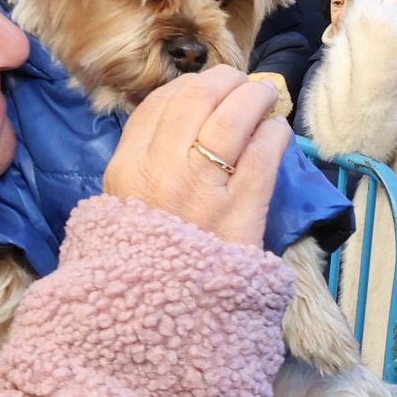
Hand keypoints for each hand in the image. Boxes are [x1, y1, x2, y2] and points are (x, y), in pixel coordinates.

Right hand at [103, 65, 288, 249]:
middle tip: (241, 86)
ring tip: (264, 99)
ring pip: (233, 115)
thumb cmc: (144, 259)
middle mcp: (161, 171)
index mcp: (126, 169)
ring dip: (254, 97)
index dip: (188, 87)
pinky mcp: (241, 210)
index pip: (158, 105)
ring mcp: (202, 189)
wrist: (161, 315)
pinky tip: (275, 134)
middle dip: (224, 81)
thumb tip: (182, 120)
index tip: (206, 90)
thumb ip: (142, 165)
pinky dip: (273, 132)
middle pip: (196, 98)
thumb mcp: (121, 208)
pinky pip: (263, 152)